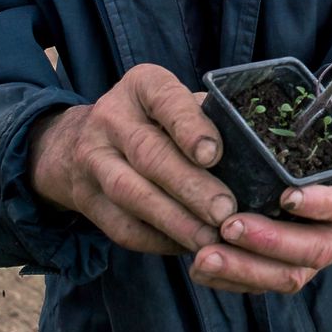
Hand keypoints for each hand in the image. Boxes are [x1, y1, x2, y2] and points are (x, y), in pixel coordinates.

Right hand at [29, 63, 235, 255]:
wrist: (76, 143)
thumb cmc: (151, 121)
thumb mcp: (173, 104)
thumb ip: (207, 119)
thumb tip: (254, 151)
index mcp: (142, 86)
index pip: (165, 100)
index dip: (189, 128)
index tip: (214, 154)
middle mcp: (111, 118)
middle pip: (150, 154)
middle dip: (190, 186)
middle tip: (224, 210)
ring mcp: (93, 160)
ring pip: (132, 193)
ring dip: (174, 220)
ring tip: (209, 237)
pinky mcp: (86, 199)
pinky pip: (122, 226)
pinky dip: (156, 240)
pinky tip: (186, 246)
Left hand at [189, 90, 331, 293]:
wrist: (325, 134)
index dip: (322, 206)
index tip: (287, 196)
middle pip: (315, 252)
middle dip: (272, 243)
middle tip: (228, 226)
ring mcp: (316, 250)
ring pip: (287, 275)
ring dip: (245, 269)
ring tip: (204, 257)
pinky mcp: (287, 260)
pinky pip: (263, 280)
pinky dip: (232, 279)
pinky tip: (200, 268)